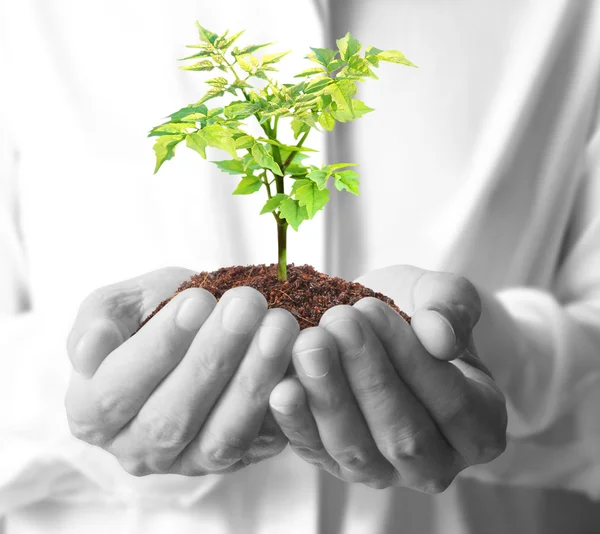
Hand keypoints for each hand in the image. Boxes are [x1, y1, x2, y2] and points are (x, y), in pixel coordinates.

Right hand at [65, 266, 298, 475]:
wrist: (200, 329)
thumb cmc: (155, 314)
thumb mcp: (122, 304)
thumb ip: (98, 321)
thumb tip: (88, 353)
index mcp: (92, 414)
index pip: (116, 392)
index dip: (158, 348)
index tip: (198, 300)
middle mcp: (136, 450)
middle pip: (172, 418)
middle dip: (215, 358)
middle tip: (248, 305)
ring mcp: (188, 462)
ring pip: (221, 437)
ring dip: (253, 380)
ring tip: (279, 326)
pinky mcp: (234, 460)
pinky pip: (260, 443)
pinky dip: (282, 405)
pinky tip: (298, 363)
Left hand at [269, 266, 506, 491]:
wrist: (380, 329)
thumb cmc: (418, 316)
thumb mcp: (444, 297)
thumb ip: (453, 309)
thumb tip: (440, 337)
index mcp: (479, 428)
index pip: (453, 404)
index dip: (412, 358)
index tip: (373, 309)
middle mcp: (435, 464)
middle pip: (403, 435)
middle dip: (367, 376)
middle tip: (337, 322)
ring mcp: (383, 472)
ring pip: (356, 450)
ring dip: (329, 396)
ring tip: (309, 344)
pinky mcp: (336, 465)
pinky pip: (315, 452)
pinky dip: (296, 422)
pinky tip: (281, 386)